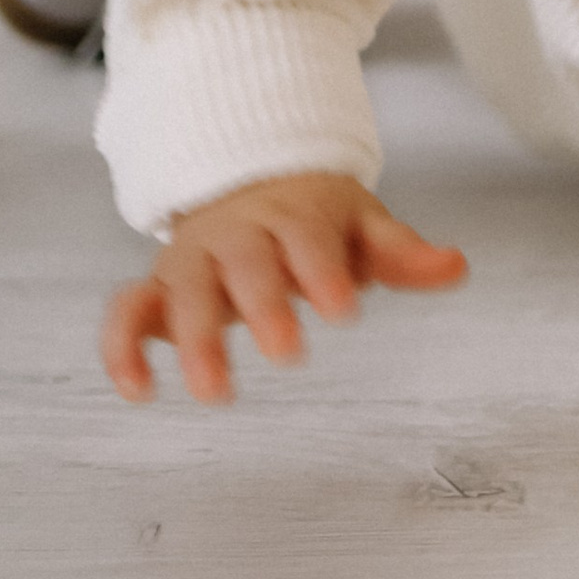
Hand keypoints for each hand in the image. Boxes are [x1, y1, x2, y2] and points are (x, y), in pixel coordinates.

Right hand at [101, 174, 466, 403]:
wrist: (250, 186)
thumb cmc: (316, 223)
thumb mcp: (361, 228)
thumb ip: (402, 254)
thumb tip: (456, 267)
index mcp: (291, 213)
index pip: (306, 236)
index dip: (323, 269)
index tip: (345, 308)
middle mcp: (235, 234)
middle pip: (243, 260)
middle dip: (263, 303)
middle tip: (289, 353)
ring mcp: (191, 261)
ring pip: (182, 289)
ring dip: (194, 338)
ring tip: (215, 392)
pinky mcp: (157, 290)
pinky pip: (127, 312)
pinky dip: (122, 347)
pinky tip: (138, 391)